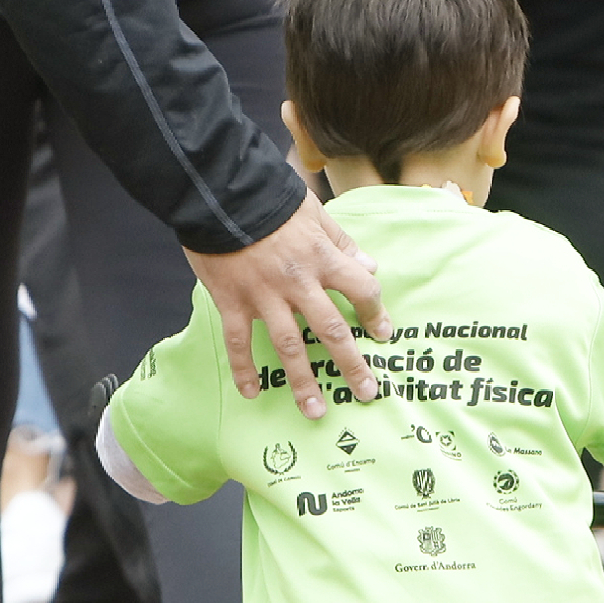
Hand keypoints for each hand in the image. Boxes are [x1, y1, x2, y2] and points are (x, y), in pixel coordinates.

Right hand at [187, 193, 384, 417]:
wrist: (219, 192)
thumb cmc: (270, 198)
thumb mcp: (314, 212)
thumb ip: (342, 242)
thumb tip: (370, 266)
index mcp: (322, 258)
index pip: (361, 290)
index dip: (375, 313)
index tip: (383, 333)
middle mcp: (298, 283)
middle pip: (331, 330)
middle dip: (351, 364)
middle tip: (367, 392)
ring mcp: (263, 296)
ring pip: (289, 346)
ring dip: (303, 381)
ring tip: (315, 410)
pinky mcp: (232, 301)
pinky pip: (238, 342)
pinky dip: (244, 369)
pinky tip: (251, 393)